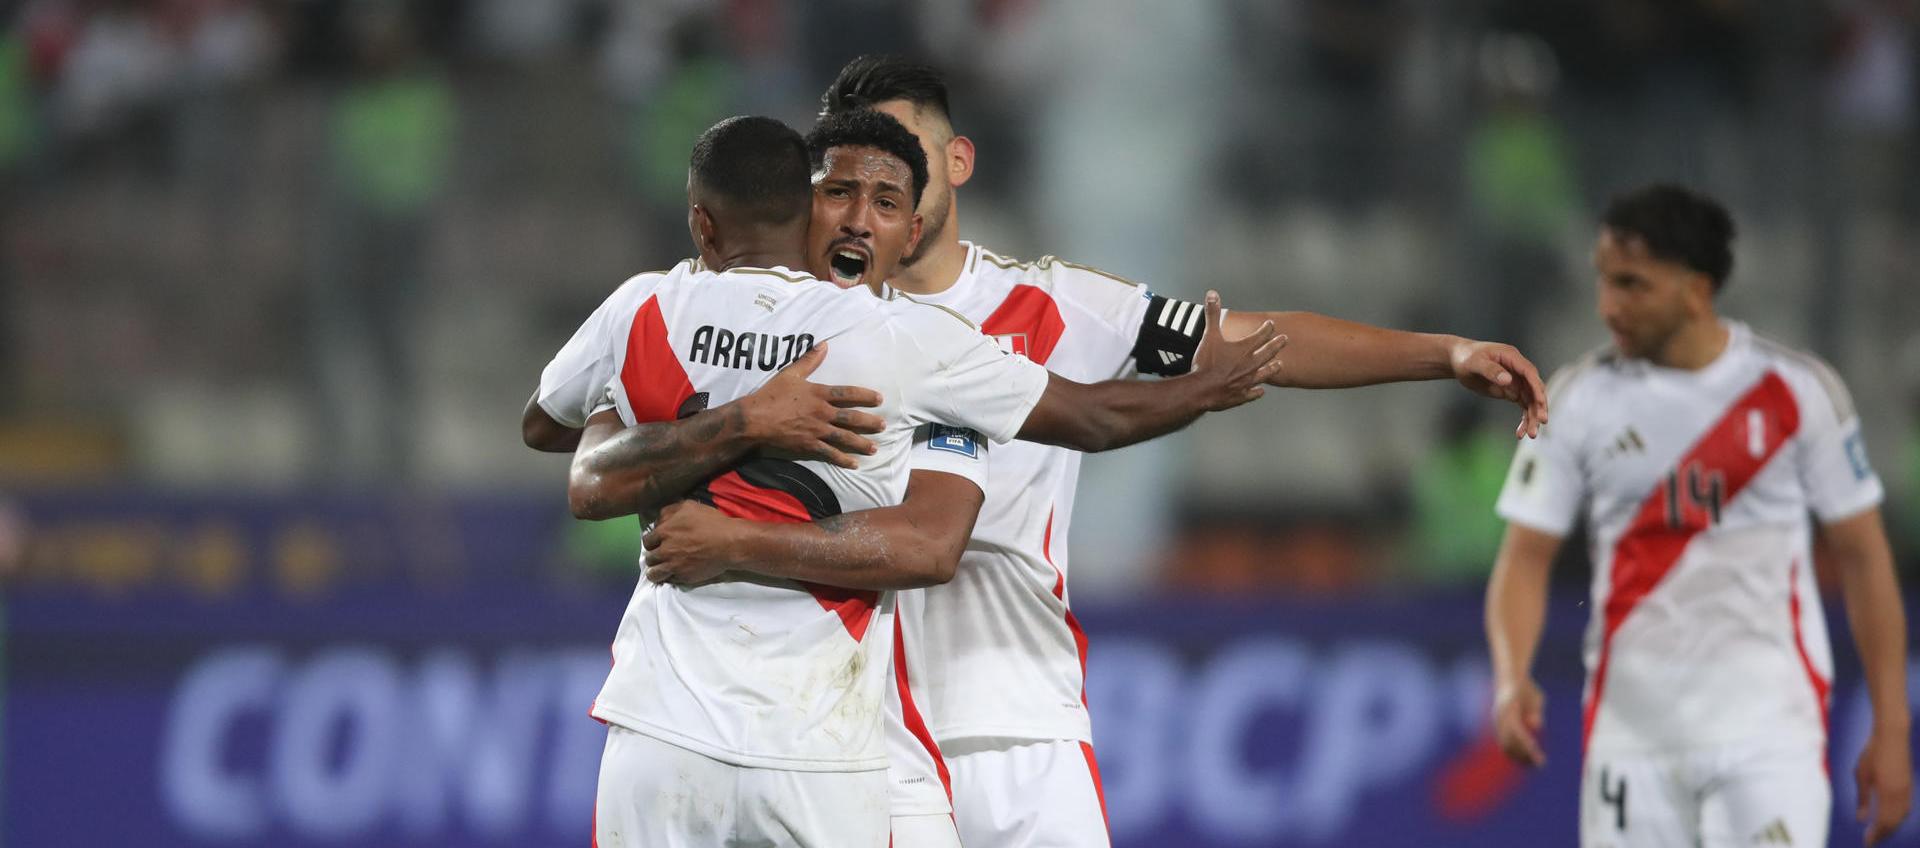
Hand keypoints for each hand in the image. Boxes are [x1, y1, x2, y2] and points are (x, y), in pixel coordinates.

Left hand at [642, 501, 744, 585]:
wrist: (729, 543)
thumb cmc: (711, 522)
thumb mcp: (689, 507)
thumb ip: (669, 511)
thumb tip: (659, 519)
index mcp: (664, 532)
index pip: (647, 541)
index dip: (652, 542)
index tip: (658, 543)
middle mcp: (665, 551)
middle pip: (649, 558)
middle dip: (654, 556)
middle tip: (662, 555)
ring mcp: (674, 566)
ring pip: (654, 574)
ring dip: (656, 571)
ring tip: (663, 569)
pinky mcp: (684, 577)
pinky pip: (670, 580)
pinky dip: (670, 577)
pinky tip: (676, 573)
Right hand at [737, 343, 885, 468]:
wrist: (755, 419)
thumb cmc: (771, 394)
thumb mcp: (790, 374)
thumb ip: (809, 360)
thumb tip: (824, 344)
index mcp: (819, 393)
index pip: (847, 393)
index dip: (865, 395)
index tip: (879, 399)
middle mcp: (822, 412)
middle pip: (851, 418)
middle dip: (869, 422)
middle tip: (884, 426)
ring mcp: (816, 430)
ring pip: (844, 437)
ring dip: (861, 443)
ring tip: (875, 448)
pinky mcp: (809, 445)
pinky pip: (830, 454)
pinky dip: (843, 459)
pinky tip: (855, 464)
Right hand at [1189, 290, 1287, 410]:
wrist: (1202, 390)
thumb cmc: (1206, 364)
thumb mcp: (1209, 335)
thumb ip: (1212, 314)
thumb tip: (1212, 295)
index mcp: (1244, 349)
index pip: (1261, 335)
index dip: (1267, 329)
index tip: (1271, 325)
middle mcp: (1250, 365)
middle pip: (1268, 353)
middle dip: (1276, 345)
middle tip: (1284, 340)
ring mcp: (1247, 381)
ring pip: (1265, 373)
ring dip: (1272, 368)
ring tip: (1279, 365)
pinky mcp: (1241, 395)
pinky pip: (1253, 393)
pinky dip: (1257, 392)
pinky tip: (1260, 391)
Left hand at [1449, 339, 1548, 438]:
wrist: (1458, 361)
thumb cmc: (1466, 358)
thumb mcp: (1474, 362)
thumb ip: (1491, 370)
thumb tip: (1508, 380)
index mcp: (1512, 357)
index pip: (1529, 373)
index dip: (1536, 388)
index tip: (1540, 403)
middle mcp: (1518, 369)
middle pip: (1534, 389)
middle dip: (1539, 406)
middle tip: (1541, 422)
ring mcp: (1516, 381)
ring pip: (1531, 400)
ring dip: (1533, 417)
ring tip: (1531, 434)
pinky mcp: (1512, 391)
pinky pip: (1523, 406)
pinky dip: (1524, 419)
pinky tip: (1520, 433)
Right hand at [1491, 678, 1546, 766]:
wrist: (1509, 679)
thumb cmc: (1527, 688)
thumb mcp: (1536, 697)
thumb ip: (1536, 711)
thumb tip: (1536, 726)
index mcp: (1508, 708)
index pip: (1517, 732)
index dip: (1527, 746)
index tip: (1538, 757)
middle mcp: (1499, 717)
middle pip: (1509, 742)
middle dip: (1524, 755)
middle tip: (1540, 764)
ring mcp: (1497, 722)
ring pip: (1505, 745)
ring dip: (1519, 756)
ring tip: (1535, 764)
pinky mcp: (1498, 727)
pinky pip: (1504, 743)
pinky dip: (1515, 752)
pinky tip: (1527, 758)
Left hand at [1856, 723, 1912, 843]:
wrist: (1893, 736)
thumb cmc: (1873, 753)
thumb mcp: (1862, 775)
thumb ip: (1863, 799)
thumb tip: (1862, 819)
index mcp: (1887, 793)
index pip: (1883, 822)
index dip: (1876, 834)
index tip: (1867, 843)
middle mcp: (1901, 795)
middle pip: (1894, 822)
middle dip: (1883, 834)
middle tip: (1871, 841)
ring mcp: (1907, 790)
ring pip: (1902, 816)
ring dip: (1891, 827)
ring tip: (1879, 833)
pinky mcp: (1909, 786)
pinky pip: (1906, 808)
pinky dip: (1898, 817)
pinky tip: (1891, 819)